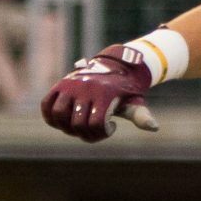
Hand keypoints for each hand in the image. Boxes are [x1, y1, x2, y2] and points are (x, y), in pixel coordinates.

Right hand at [41, 43, 160, 140]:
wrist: (116, 66)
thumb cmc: (126, 90)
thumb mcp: (135, 101)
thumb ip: (140, 116)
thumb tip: (154, 127)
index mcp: (104, 94)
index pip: (95, 124)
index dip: (101, 134)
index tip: (111, 127)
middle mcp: (85, 88)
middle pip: (77, 124)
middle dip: (86, 134)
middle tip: (95, 129)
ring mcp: (70, 86)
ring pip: (58, 116)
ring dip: (67, 128)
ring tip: (78, 125)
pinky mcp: (60, 85)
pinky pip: (46, 104)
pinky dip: (50, 117)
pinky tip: (62, 121)